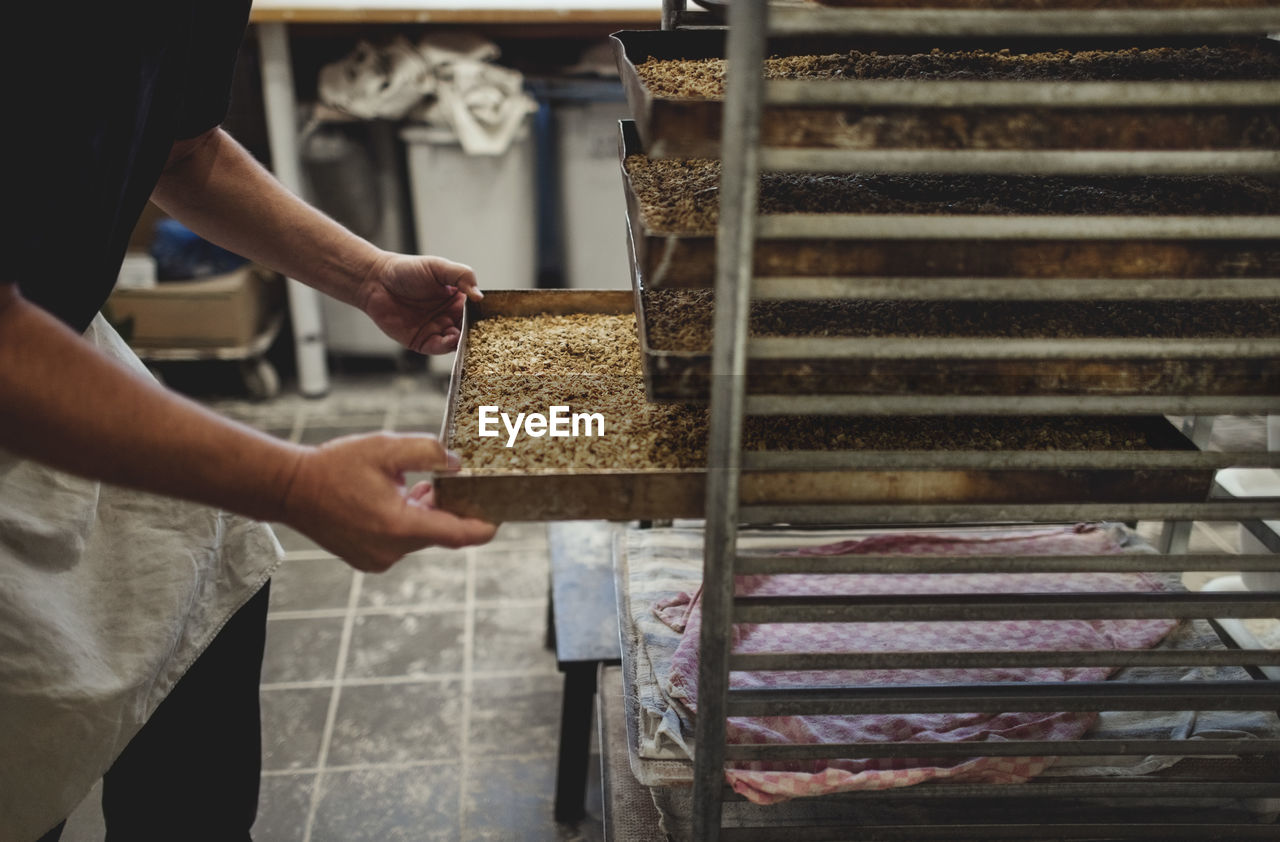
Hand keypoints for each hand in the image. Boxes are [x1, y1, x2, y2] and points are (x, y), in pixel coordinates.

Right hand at [281, 432, 496, 571]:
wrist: (288, 489)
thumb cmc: (333, 468)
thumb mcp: (385, 449)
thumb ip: (428, 452)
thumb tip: (457, 464)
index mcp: (399, 527)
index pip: (457, 535)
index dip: (483, 527)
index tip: (500, 517)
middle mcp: (390, 551)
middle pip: (438, 532)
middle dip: (449, 508)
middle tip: (453, 482)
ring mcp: (377, 559)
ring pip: (419, 536)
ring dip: (426, 512)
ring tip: (416, 484)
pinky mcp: (368, 559)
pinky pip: (401, 541)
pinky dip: (407, 521)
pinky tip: (398, 497)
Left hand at [359, 252, 482, 354]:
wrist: (375, 281)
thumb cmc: (406, 270)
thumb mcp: (438, 267)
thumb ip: (461, 276)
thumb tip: (480, 296)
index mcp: (457, 299)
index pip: (477, 311)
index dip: (485, 315)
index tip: (494, 318)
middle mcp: (449, 316)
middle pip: (470, 329)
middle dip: (477, 333)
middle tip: (485, 334)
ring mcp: (436, 330)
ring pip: (457, 341)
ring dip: (464, 341)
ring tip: (469, 337)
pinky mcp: (422, 342)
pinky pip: (439, 348)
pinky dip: (448, 346)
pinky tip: (452, 339)